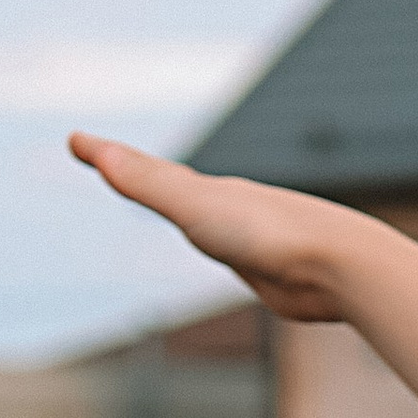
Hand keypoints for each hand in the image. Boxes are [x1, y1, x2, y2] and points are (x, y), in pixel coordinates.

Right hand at [69, 135, 362, 321]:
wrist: (339, 265)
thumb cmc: (266, 233)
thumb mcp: (194, 207)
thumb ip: (148, 183)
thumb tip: (97, 152)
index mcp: (206, 192)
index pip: (146, 171)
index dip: (110, 158)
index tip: (78, 142)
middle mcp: (231, 208)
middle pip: (180, 188)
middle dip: (149, 176)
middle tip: (118, 165)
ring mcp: (254, 241)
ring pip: (216, 221)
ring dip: (197, 211)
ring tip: (184, 204)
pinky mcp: (277, 276)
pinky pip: (243, 257)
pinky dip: (231, 249)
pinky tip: (244, 259)